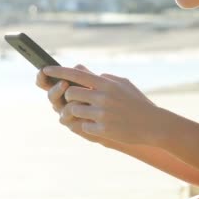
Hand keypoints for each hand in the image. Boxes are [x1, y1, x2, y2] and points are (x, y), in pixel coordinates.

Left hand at [42, 66, 160, 144]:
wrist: (153, 125)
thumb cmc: (137, 103)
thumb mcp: (123, 84)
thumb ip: (104, 77)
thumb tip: (85, 71)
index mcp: (106, 83)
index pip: (76, 73)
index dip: (58, 71)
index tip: (45, 69)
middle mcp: (102, 96)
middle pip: (70, 93)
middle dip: (68, 97)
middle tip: (74, 100)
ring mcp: (102, 114)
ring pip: (73, 110)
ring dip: (75, 112)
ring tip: (86, 114)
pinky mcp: (103, 129)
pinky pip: (82, 126)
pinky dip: (86, 125)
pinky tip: (97, 125)